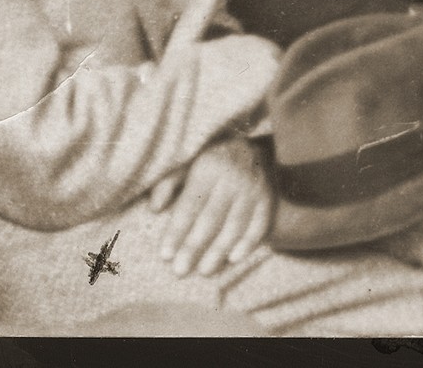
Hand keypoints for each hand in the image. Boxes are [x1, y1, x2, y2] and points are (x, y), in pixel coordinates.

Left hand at [151, 139, 271, 276]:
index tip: (165, 255)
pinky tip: (233, 259)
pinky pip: (259, 225)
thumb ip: (167, 185)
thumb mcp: (186, 165)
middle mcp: (233, 176)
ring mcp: (254, 187)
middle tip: (179, 271)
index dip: (177, 231)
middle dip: (194, 247)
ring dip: (219, 251)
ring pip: (235, 225)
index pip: (190, 204)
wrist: (251, 151)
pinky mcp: (268, 198)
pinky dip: (248, 244)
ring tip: (203, 271)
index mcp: (209, 165)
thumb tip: (154, 210)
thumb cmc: (210, 164)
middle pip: (211, 218)